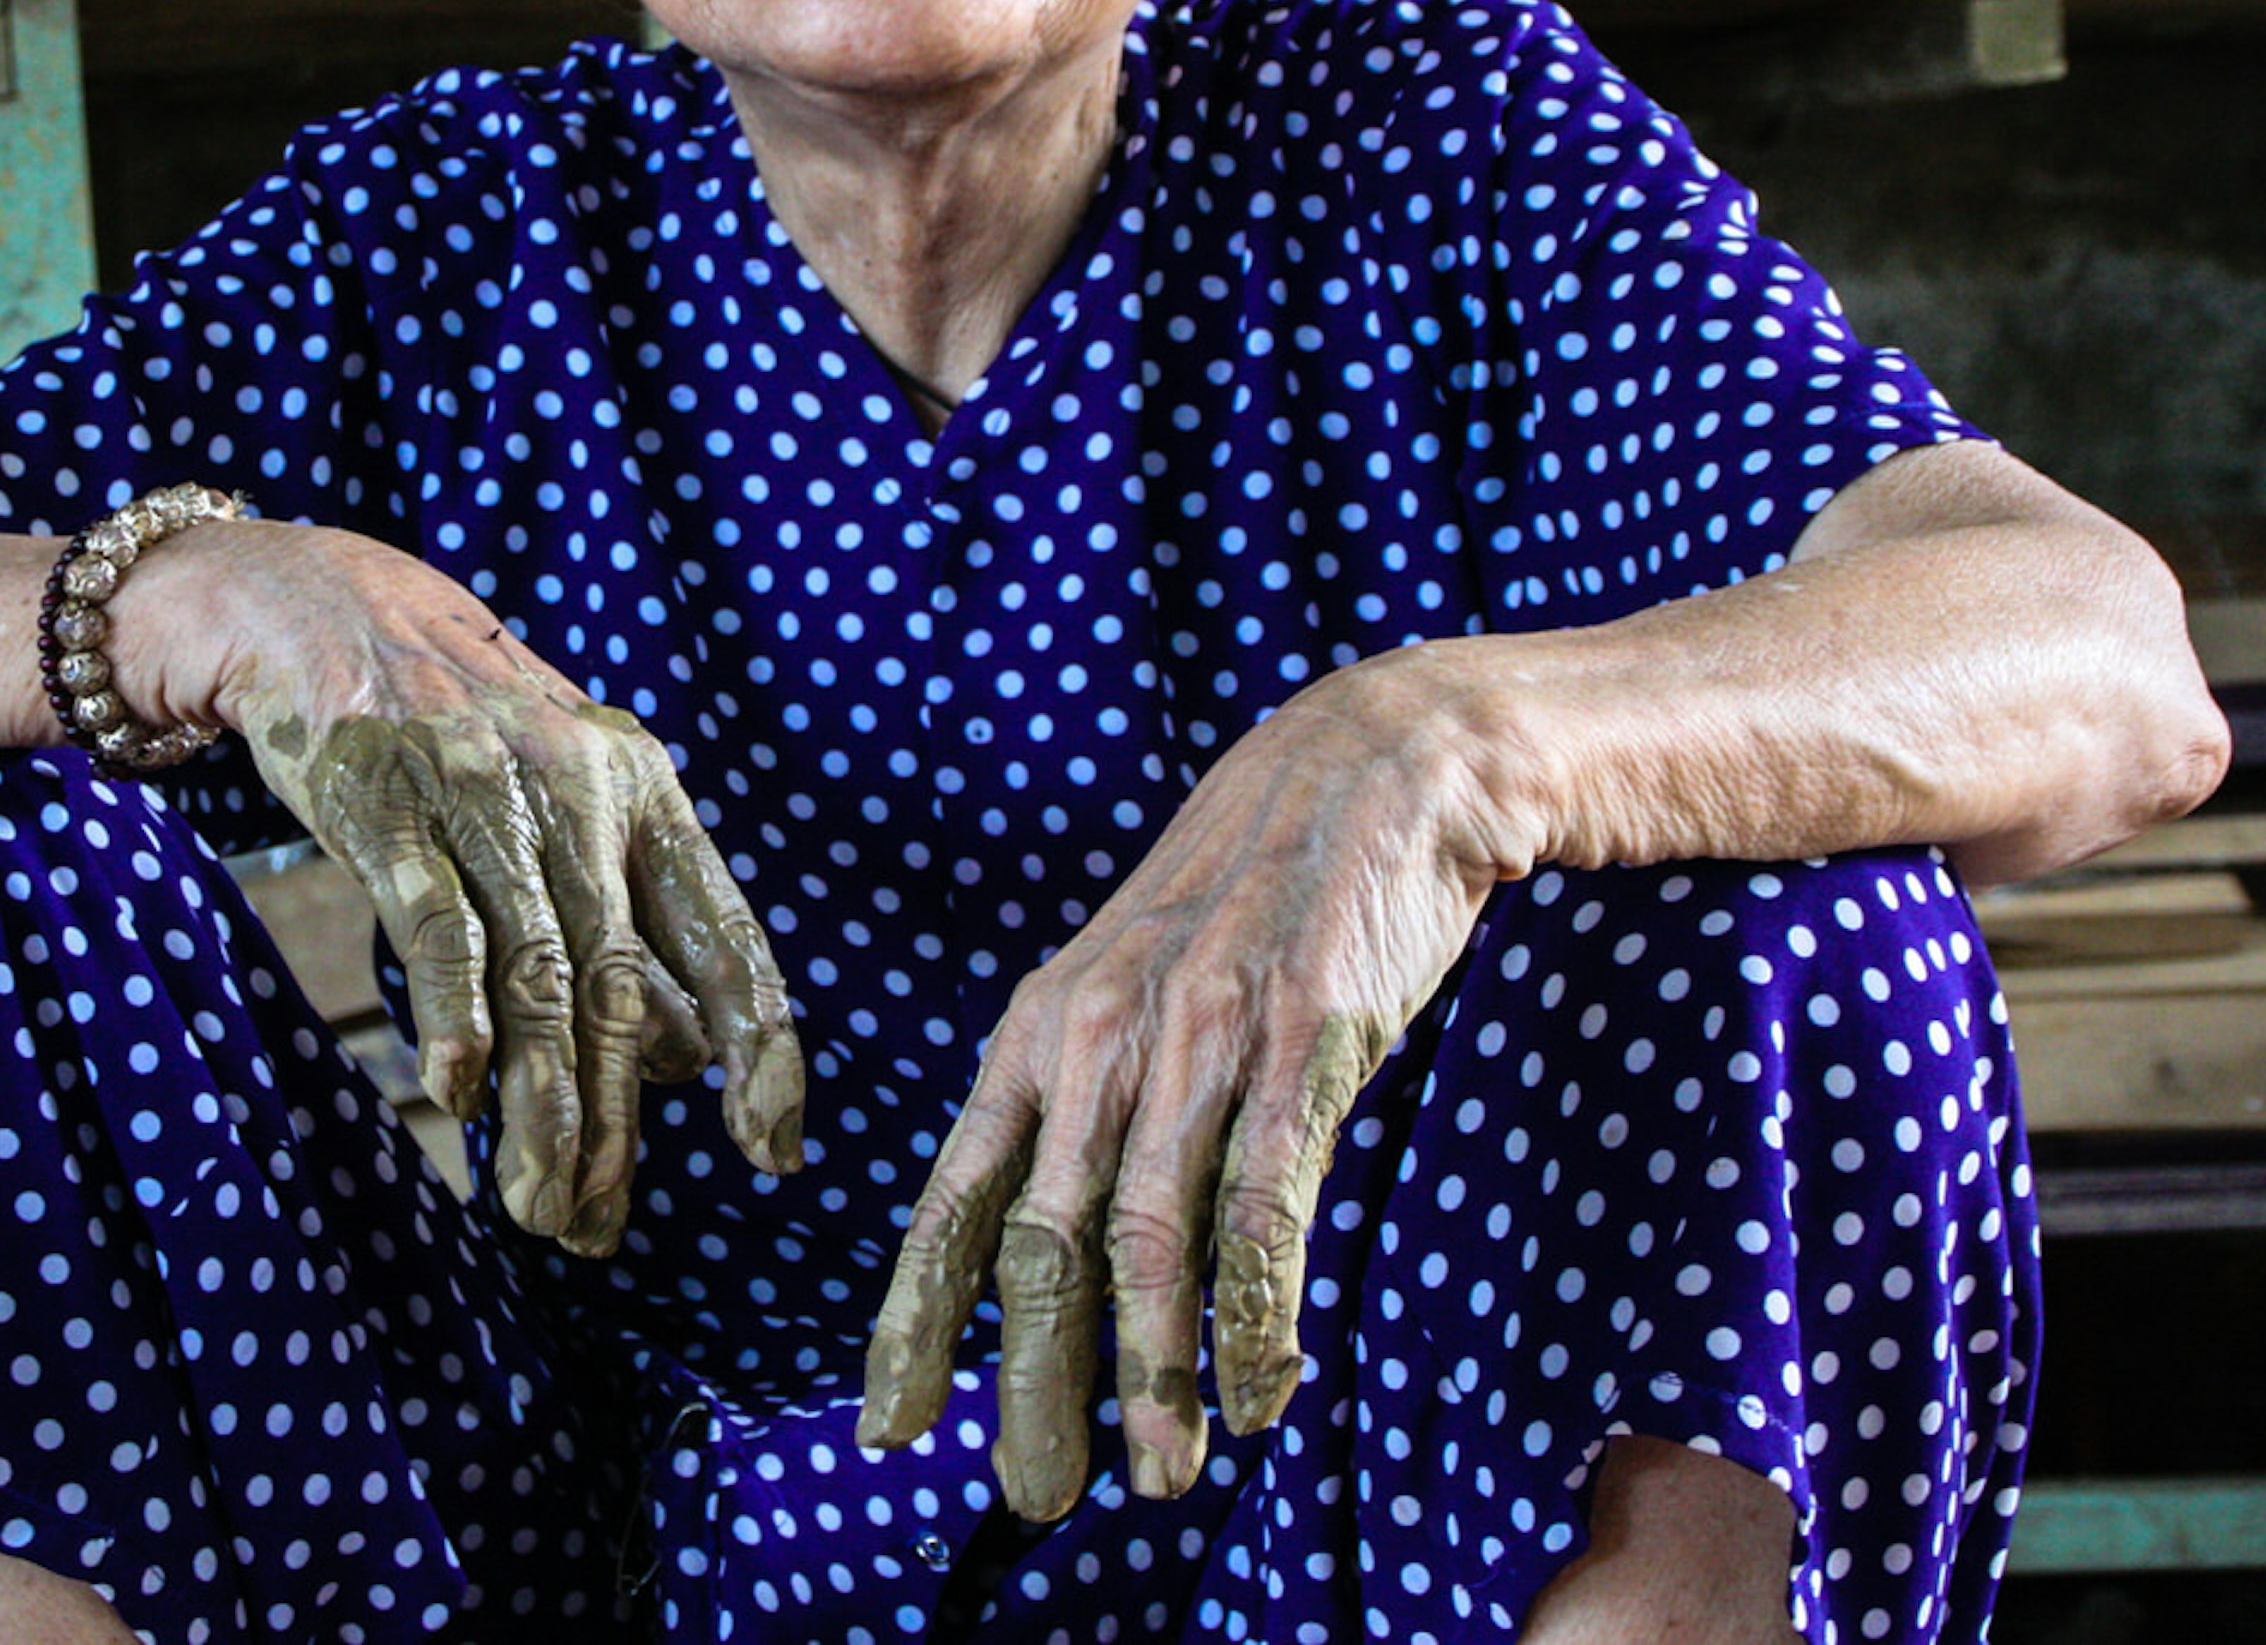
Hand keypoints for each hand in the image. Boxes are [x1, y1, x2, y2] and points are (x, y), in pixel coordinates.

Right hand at [137, 520, 805, 1253]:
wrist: (331, 608)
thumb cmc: (466, 734)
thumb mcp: (574, 805)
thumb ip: (637, 925)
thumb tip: (696, 1059)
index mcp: (645, 793)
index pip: (728, 937)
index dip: (762, 1048)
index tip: (775, 1150)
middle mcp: (581, 790)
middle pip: (622, 985)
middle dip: (619, 1122)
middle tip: (601, 1226)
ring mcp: (483, 794)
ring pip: (538, 976)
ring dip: (543, 1105)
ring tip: (541, 1205)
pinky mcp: (388, 804)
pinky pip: (439, 928)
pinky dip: (459, 1018)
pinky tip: (464, 1099)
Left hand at [855, 645, 1516, 1515]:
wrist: (1375, 768)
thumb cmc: (1252, 895)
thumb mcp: (1136, 984)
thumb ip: (1095, 1102)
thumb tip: (1067, 1251)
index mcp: (1044, 1028)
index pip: (956, 1197)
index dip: (917, 1320)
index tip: (889, 1427)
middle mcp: (1101, 1037)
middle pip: (1039, 1244)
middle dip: (1031, 1385)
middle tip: (1036, 1496)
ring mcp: (1201, 1039)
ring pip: (1146, 1242)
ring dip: (1148, 1375)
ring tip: (1156, 1479)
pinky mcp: (1302, 1042)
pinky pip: (1262, 1208)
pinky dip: (1252, 1317)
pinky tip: (1255, 1396)